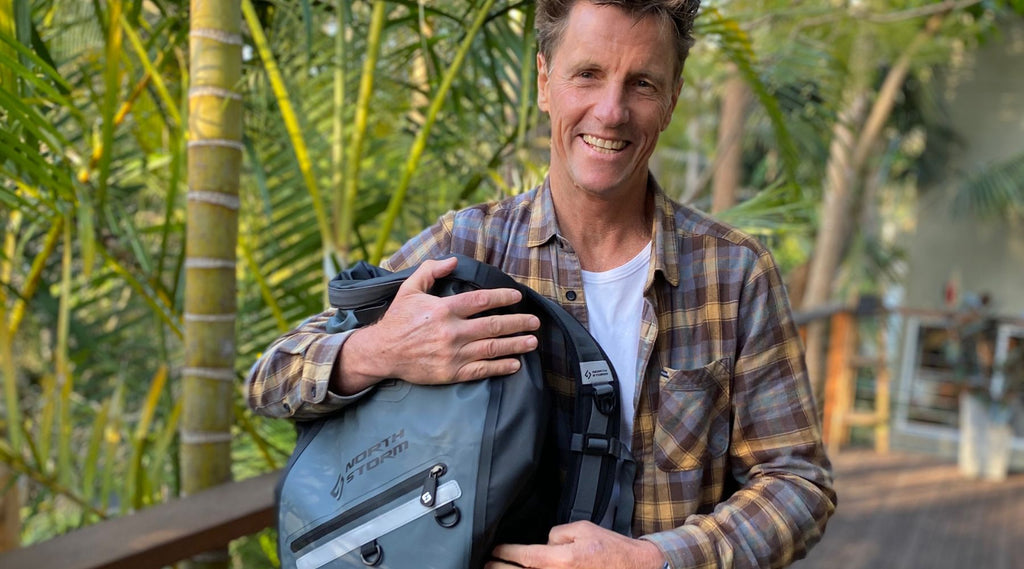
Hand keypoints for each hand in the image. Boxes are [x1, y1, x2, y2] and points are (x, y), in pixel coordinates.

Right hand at [333, 257, 540, 393]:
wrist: (382, 352)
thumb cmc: (398, 319)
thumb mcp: (409, 289)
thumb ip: (430, 270)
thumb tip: (453, 261)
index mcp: (443, 310)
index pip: (481, 301)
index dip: (502, 297)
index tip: (518, 296)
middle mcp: (451, 332)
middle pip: (493, 325)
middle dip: (518, 323)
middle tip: (535, 321)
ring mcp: (453, 354)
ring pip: (492, 348)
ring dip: (515, 344)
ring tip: (532, 342)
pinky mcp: (451, 373)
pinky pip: (481, 370)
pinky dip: (500, 368)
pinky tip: (515, 364)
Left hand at [486, 521, 665, 568]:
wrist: (633, 567)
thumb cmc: (610, 549)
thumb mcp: (581, 529)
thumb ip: (556, 535)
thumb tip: (544, 543)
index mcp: (559, 559)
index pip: (523, 556)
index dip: (505, 552)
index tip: (496, 550)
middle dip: (499, 568)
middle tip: (488, 563)